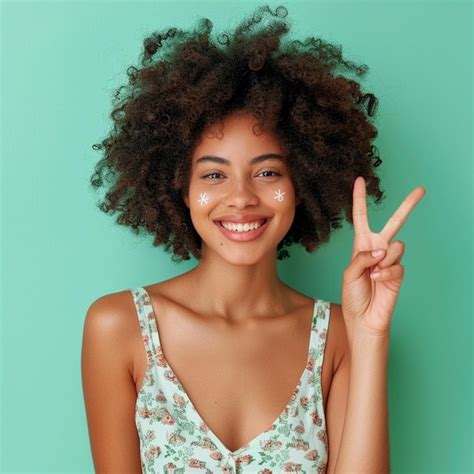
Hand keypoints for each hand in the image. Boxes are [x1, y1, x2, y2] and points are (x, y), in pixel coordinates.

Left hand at [341, 176, 425, 342]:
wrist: (363, 318)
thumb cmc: (353, 296)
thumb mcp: (348, 274)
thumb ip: (362, 257)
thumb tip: (383, 248)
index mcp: (361, 245)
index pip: (361, 218)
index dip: (359, 199)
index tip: (359, 180)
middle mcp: (377, 249)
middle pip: (394, 222)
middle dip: (407, 205)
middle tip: (421, 190)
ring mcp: (389, 260)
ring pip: (395, 246)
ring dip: (382, 261)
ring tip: (373, 275)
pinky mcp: (398, 272)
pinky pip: (396, 265)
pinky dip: (385, 274)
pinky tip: (378, 282)